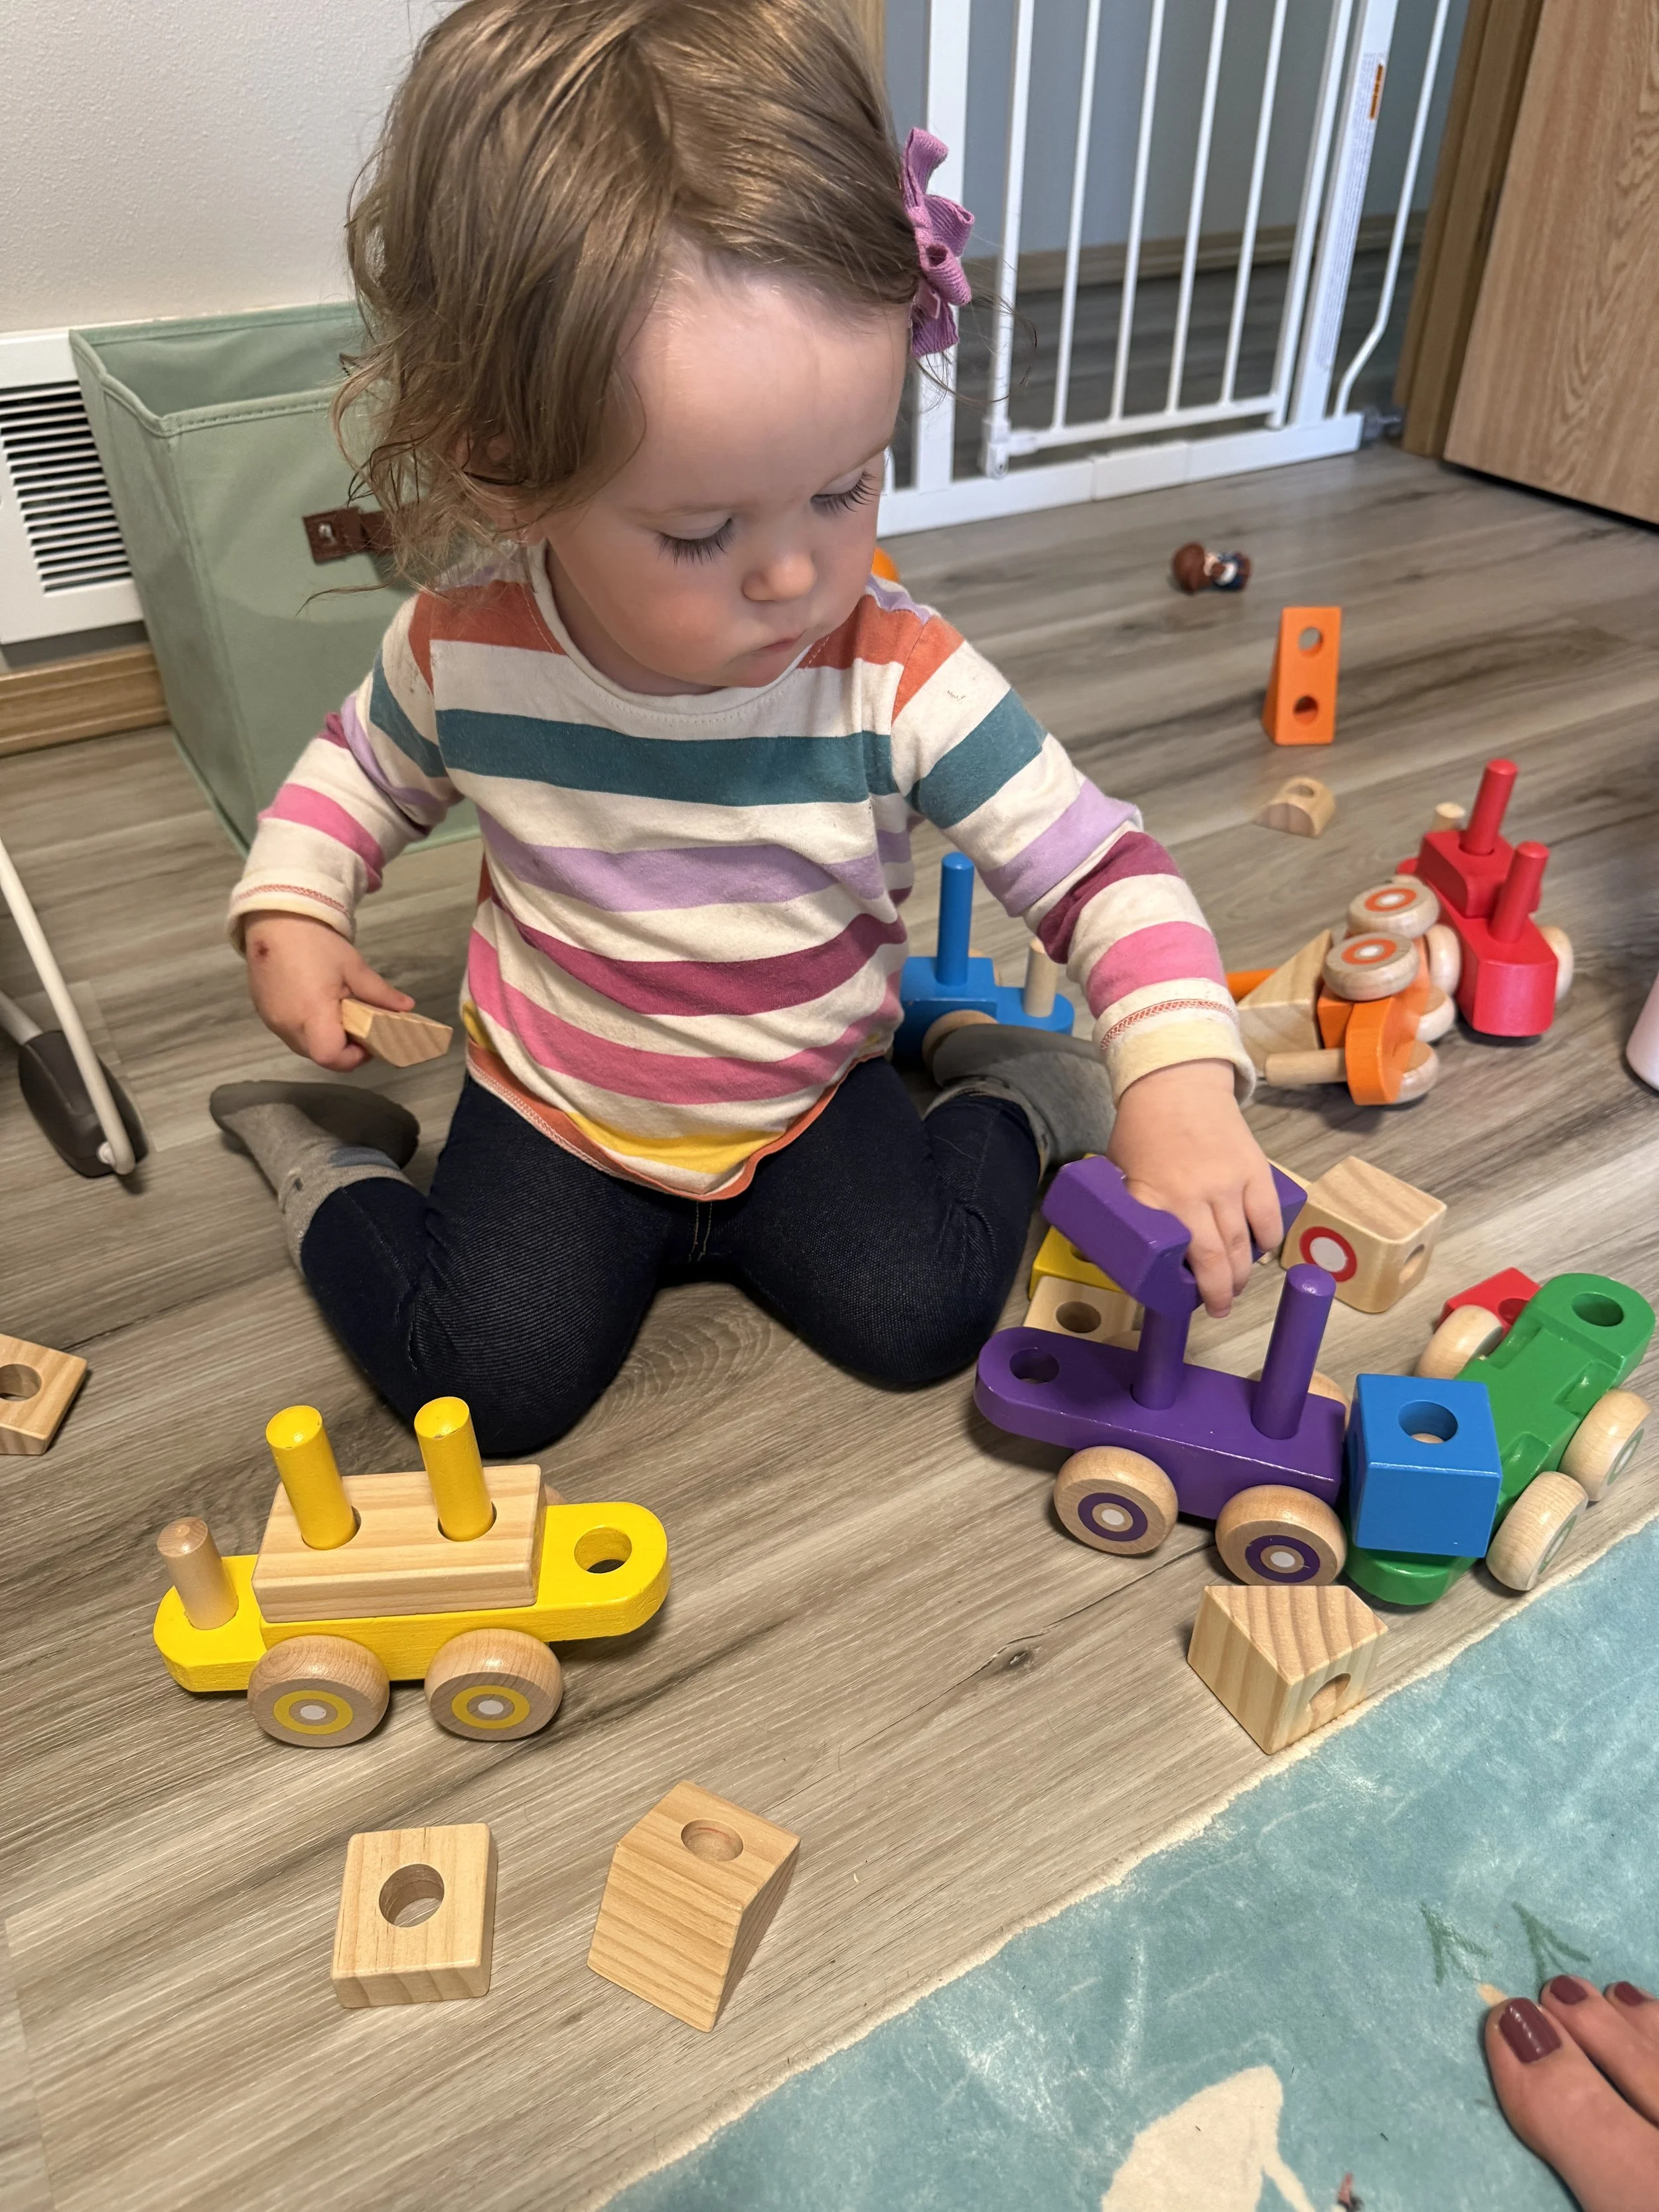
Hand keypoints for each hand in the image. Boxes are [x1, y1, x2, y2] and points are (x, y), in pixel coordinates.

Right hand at [243, 911, 413, 1071]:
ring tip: (337, 1012)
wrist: (275, 921)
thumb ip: (379, 993)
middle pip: (319, 1055)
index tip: (367, 1041)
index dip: (353, 1056)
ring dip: (324, 1037)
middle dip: (342, 1047)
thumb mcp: (353, 967)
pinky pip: (289, 1033)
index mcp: (312, 1013)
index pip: (330, 1057)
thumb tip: (407, 1007)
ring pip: (304, 1046)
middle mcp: (288, 1024)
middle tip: (358, 1024)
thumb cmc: (316, 943)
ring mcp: (273, 1021)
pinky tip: (315, 1004)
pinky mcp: (263, 1013)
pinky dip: (307, 1027)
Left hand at [1108, 1058, 1281, 1317]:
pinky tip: (1262, 1252)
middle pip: (1215, 1259)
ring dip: (1243, 1273)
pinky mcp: (1255, 1170)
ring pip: (1244, 1245)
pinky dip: (1268, 1242)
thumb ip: (1134, 1207)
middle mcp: (1192, 1195)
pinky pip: (1269, 1219)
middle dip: (1221, 1292)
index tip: (1186, 1303)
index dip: (1184, 1287)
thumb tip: (1126, 1247)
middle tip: (1220, 1306)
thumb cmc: (1144, 1129)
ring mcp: (1228, 1183)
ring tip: (1237, 1285)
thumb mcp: (1122, 1173)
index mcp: (1153, 1198)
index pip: (1172, 1258)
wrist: (1176, 1082)